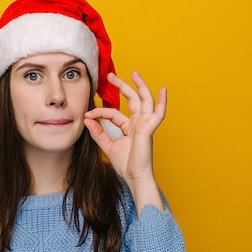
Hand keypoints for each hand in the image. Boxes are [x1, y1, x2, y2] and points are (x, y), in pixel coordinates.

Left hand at [84, 71, 166, 211]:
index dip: (100, 112)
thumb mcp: (107, 146)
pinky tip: (163, 90)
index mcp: (129, 127)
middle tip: (111, 76)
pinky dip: (162, 102)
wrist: (134, 177)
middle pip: (132, 99)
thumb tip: (87, 120)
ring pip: (144, 100)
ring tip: (134, 73)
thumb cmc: (125, 165)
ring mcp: (145, 125)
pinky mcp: (149, 129)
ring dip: (140, 86)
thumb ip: (98, 133)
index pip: (113, 113)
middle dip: (122, 86)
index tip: (88, 114)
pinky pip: (158, 113)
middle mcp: (138, 123)